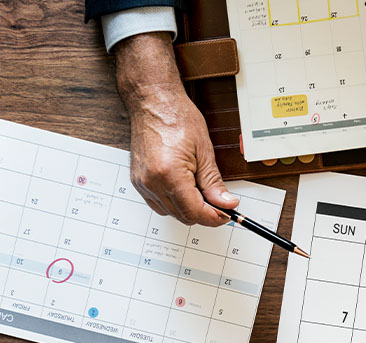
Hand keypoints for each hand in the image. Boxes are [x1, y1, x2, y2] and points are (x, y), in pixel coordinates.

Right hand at [113, 33, 235, 226]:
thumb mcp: (204, 151)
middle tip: (220, 203)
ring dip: (188, 209)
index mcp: (169, 174)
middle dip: (204, 214)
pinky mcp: (138, 181)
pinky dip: (173, 203)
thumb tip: (226, 203)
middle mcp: (152, 182)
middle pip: (182, 216)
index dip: (214, 217)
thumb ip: (214, 182)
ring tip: (202, 193)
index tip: (226, 214)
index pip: (195, 212)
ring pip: (170, 213)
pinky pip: (158, 204)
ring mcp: (142, 183)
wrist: (153, 102)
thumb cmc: (176, 117)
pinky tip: (185, 190)